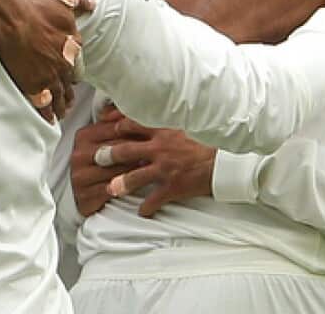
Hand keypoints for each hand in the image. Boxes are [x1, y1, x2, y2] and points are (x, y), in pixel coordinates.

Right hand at [0, 0, 93, 121]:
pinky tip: (48, 118)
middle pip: (70, 81)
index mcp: (73, 44)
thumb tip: (92, 5)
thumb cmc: (34, 4)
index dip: (74, 67)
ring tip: (61, 112)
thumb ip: (80, 0)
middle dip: (69, 90)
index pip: (78, 61)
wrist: (11, 18)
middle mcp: (64, 63)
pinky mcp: (33, 85)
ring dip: (61, 105)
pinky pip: (43, 104)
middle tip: (68, 98)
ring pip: (59, 96)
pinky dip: (47, 113)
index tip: (73, 73)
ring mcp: (49, 76)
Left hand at [71, 106, 214, 217]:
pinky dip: (147, 208)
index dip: (114, 126)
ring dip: (120, 184)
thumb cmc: (208, 141)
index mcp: (163, 129)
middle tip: (97, 159)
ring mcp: (165, 168)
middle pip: (126, 150)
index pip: (131, 124)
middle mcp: (160, 147)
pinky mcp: (174, 186)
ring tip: (110, 190)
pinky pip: (155, 199)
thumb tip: (152, 113)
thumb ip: (167, 122)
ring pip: (135, 176)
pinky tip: (142, 212)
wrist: (228, 160)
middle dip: (108, 155)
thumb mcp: (186, 125)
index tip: (103, 129)